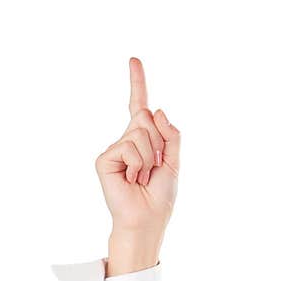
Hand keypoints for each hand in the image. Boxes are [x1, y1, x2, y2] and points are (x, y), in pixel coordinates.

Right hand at [95, 56, 180, 236]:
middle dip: (159, 144)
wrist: (147, 220)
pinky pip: (129, 147)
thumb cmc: (160, 196)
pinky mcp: (105, 158)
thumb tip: (157, 109)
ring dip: (150, 158)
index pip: (140, 107)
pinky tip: (132, 180)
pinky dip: (138, 165)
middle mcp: (127, 140)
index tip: (134, 59)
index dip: (138, 83)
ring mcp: (115, 148)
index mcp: (144, 140)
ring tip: (143, 177)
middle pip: (147, 118)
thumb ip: (171, 135)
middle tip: (154, 169)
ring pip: (140, 133)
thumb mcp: (174, 163)